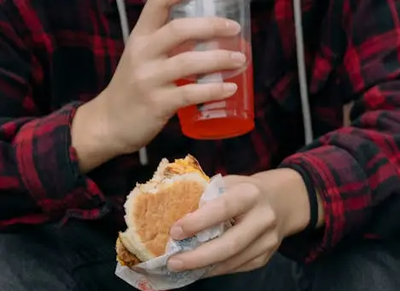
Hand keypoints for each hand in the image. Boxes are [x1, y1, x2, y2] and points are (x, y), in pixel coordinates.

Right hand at [72, 0, 244, 167]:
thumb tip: (210, 37)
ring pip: (189, 62)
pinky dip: (214, 90)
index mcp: (140, 37)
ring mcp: (149, 78)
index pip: (156, 6)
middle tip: (235, 29)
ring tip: (241, 60)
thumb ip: (167, 45)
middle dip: (211, 26)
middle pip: (178, 30)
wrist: (109, 122)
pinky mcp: (157, 103)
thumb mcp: (143, 58)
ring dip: (219, 59)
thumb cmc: (135, 87)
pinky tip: (230, 88)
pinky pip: (190, 93)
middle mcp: (142, 53)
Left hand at [166, 169, 312, 275]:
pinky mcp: (266, 256)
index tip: (174, 232)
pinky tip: (199, 269)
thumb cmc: (245, 191)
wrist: (283, 201)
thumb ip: (206, 196)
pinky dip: (215, 270)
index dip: (198, 222)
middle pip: (230, 244)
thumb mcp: (229, 183)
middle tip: (173, 262)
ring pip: (233, 261)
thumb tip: (170, 214)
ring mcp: (268, 240)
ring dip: (204, 267)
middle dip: (198, 256)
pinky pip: (237, 267)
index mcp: (250, 194)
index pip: (223, 209)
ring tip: (180, 268)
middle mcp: (263, 218)